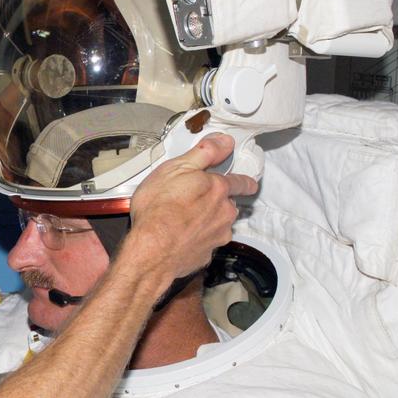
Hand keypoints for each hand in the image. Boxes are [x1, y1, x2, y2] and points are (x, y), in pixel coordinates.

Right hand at [127, 134, 258, 279]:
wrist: (151, 251)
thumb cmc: (159, 209)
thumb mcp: (176, 168)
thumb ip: (204, 154)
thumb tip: (225, 142)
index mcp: (218, 189)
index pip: (242, 182)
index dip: (244, 182)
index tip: (246, 183)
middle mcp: (224, 213)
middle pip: (229, 205)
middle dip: (218, 202)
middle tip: (196, 200)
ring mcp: (217, 237)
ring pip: (219, 225)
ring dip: (208, 222)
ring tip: (183, 220)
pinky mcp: (205, 255)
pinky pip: (205, 244)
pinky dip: (196, 240)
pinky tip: (180, 238)